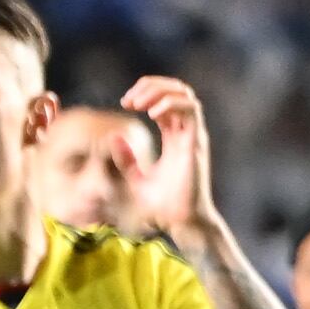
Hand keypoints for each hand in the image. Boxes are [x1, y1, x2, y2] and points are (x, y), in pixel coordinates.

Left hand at [117, 75, 218, 239]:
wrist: (180, 222)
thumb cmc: (161, 207)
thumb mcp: (135, 179)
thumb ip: (126, 160)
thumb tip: (113, 138)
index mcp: (173, 137)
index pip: (165, 100)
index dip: (146, 93)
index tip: (125, 103)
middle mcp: (185, 132)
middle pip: (176, 90)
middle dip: (151, 86)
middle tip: (129, 99)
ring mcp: (193, 135)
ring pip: (184, 94)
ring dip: (159, 91)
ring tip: (138, 103)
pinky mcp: (196, 142)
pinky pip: (191, 110)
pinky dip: (171, 104)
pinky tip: (151, 114)